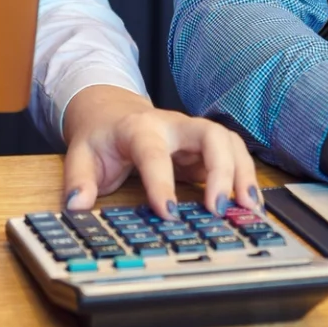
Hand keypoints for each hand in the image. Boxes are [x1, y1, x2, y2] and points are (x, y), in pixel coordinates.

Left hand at [59, 85, 257, 219]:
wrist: (114, 113)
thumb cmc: (101, 138)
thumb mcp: (80, 154)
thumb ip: (78, 180)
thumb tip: (76, 205)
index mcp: (140, 128)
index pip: (154, 153)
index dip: (162, 183)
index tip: (169, 214)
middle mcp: (175, 126)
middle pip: (210, 135)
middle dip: (220, 171)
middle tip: (218, 208)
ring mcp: (194, 135)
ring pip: (230, 142)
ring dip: (243, 173)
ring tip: (250, 208)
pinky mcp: (206, 148)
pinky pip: (234, 156)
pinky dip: (246, 177)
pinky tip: (251, 204)